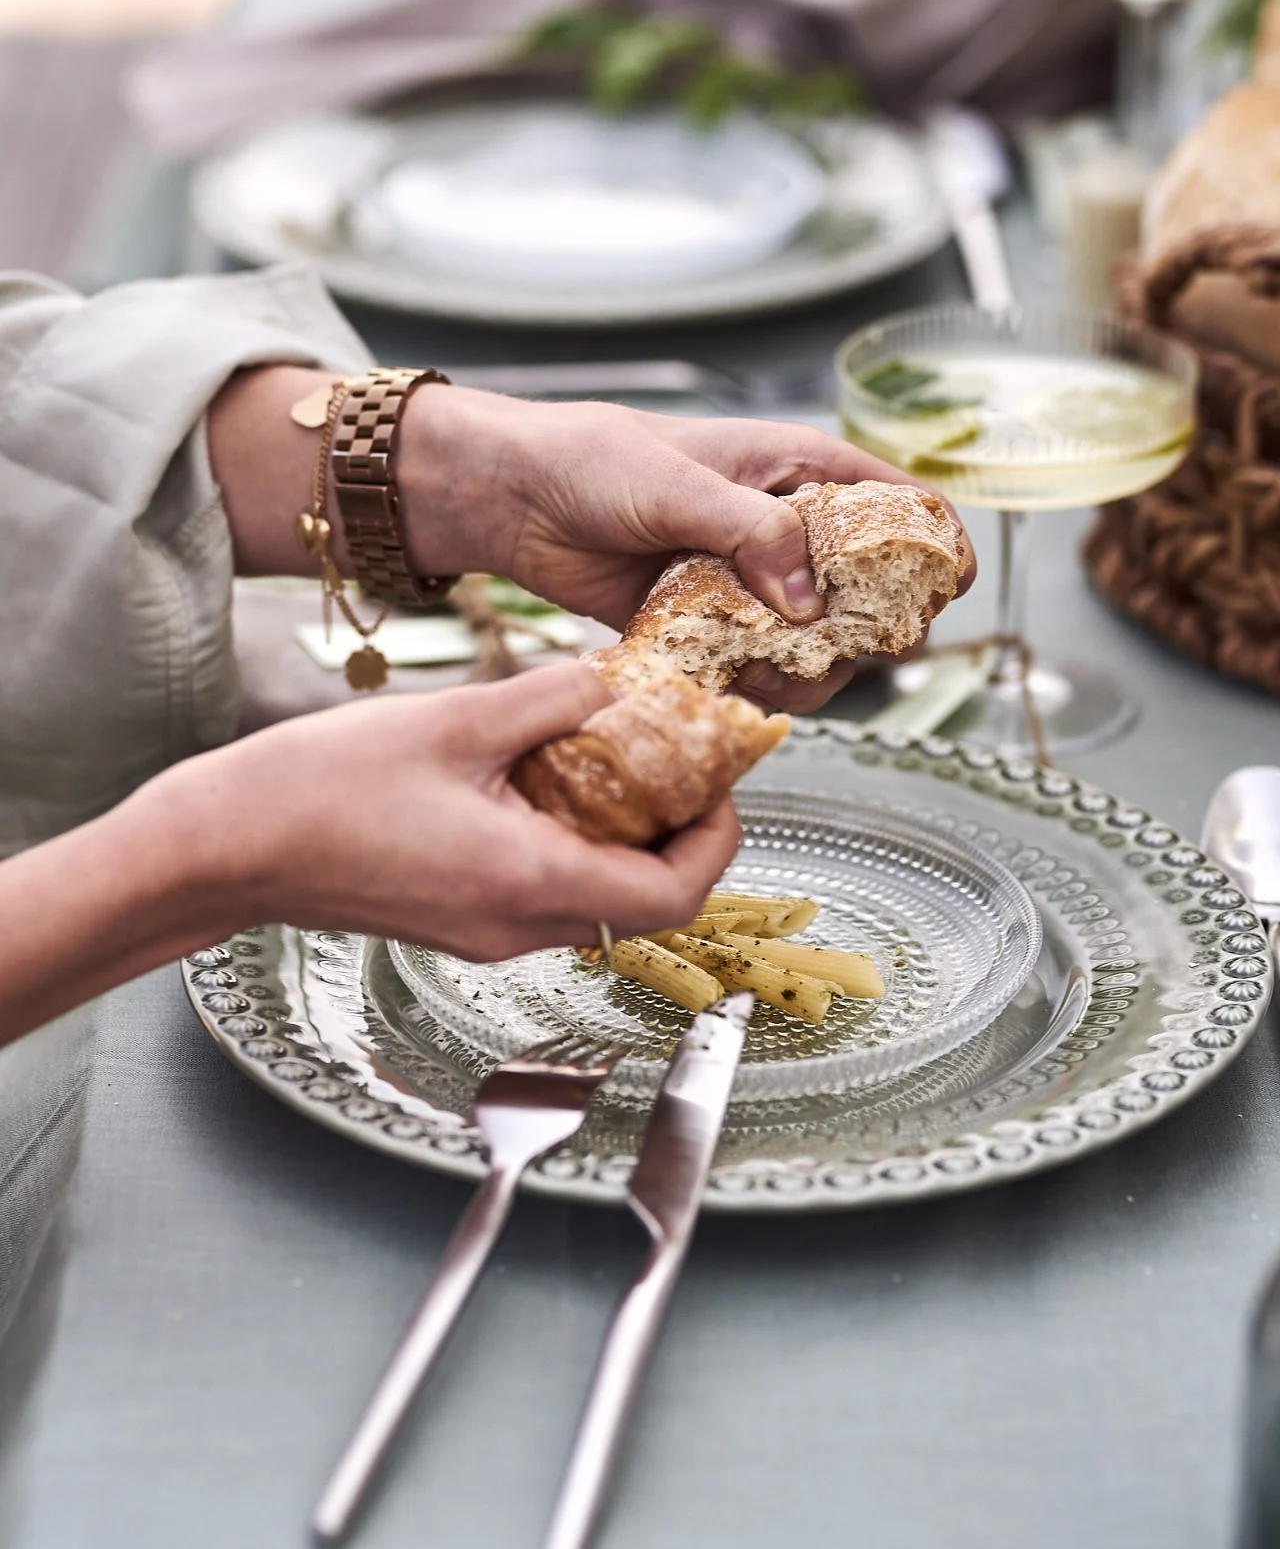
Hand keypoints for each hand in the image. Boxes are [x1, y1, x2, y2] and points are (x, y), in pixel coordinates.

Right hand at [158, 661, 738, 959]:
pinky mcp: (459, 921)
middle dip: (674, 830)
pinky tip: (538, 777)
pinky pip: (545, 890)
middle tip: (672, 758)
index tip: (718, 780)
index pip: (675, 893)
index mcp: (532, 881)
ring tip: (607, 755)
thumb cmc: (321, 788)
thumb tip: (617, 681)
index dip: (718, 838)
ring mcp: (487, 933)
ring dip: (619, 834)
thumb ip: (553, 698)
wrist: (226, 846)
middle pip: (644, 900)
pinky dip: (568, 840)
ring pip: (595, 897)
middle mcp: (519, 926)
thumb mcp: (457, 719)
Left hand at [401, 393, 975, 712]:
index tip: (946, 592)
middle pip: (866, 592)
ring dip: (805, 671)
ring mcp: (748, 581)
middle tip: (835, 652)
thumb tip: (808, 600)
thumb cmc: (593, 460)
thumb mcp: (680, 483)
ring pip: (814, 644)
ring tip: (764, 671)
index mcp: (796, 469)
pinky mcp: (709, 625)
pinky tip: (729, 682)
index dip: (934, 545)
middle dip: (863, 632)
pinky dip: (753, 685)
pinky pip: (755, 668)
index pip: (895, 502)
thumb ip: (752, 531)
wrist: (513, 498)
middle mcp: (783, 528)